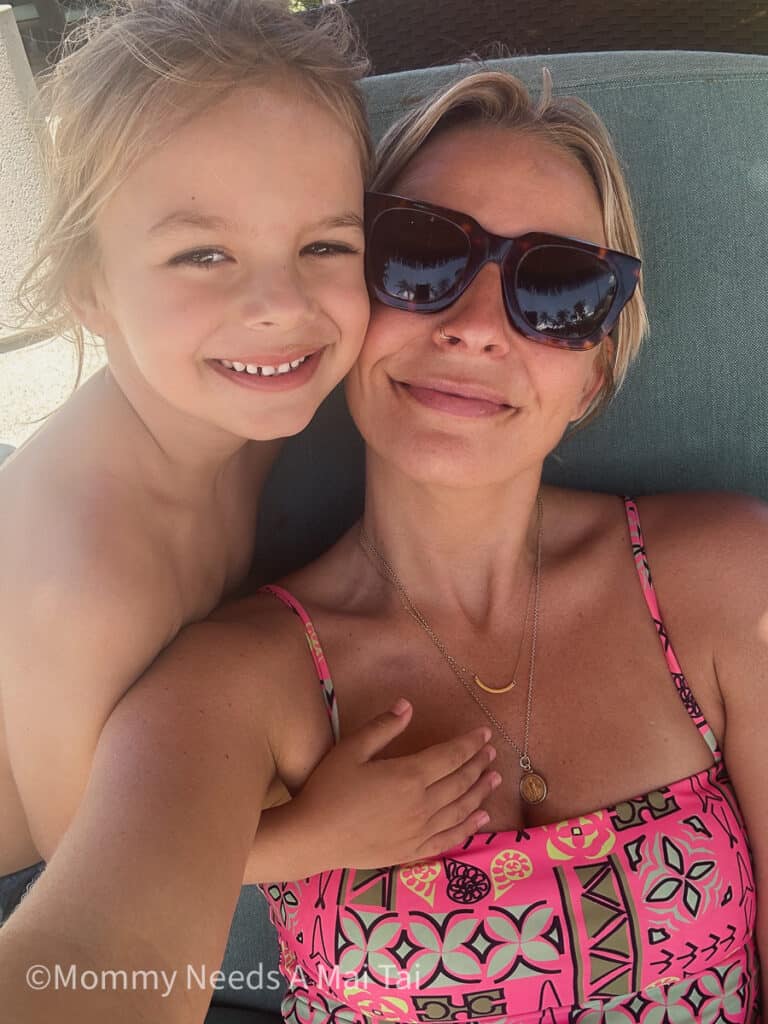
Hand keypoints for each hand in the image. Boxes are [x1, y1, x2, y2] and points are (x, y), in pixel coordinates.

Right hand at [292, 699, 499, 868]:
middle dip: (478, 764)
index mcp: (408, 775)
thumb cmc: (328, 789)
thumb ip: (382, 728)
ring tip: (494, 780)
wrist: (313, 838)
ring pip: (460, 809)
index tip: (485, 733)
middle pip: (460, 781)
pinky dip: (469, 827)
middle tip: (492, 753)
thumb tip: (407, 706)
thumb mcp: (351, 750)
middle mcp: (422, 804)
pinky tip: (480, 819)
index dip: (470, 743)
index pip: (450, 756)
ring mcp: (420, 831)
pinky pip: (450, 839)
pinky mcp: (413, 851)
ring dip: (480, 793)